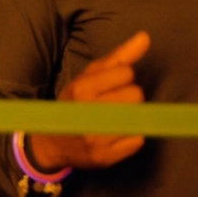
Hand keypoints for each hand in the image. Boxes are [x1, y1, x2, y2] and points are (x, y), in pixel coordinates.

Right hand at [30, 32, 149, 171]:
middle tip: (113, 103)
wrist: (52, 143)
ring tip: (115, 118)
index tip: (110, 86)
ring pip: (139, 117)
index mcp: (82, 89)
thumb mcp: (90, 75)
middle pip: (136, 95)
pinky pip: (138, 141)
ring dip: (131, 116)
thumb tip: (145, 37)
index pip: (127, 74)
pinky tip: (116, 135)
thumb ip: (119, 56)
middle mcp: (88, 114)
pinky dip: (131, 137)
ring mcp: (97, 139)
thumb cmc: (75, 102)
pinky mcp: (105, 159)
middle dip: (129, 97)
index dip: (122, 78)